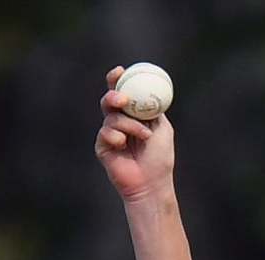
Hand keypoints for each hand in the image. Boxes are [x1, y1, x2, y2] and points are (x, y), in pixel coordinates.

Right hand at [95, 65, 174, 199]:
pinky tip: (123, 146)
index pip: (123, 91)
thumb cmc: (160, 158)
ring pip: (111, 118)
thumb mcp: (162, 127)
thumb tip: (148, 88)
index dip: (117, 79)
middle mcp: (120, 122)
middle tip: (123, 100)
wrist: (152, 183)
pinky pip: (105, 133)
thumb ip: (153, 108)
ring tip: (143, 138)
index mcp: (134, 115)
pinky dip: (116, 137)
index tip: (120, 71)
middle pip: (109, 100)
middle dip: (114, 96)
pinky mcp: (102, 147)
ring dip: (129, 126)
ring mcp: (110, 134)